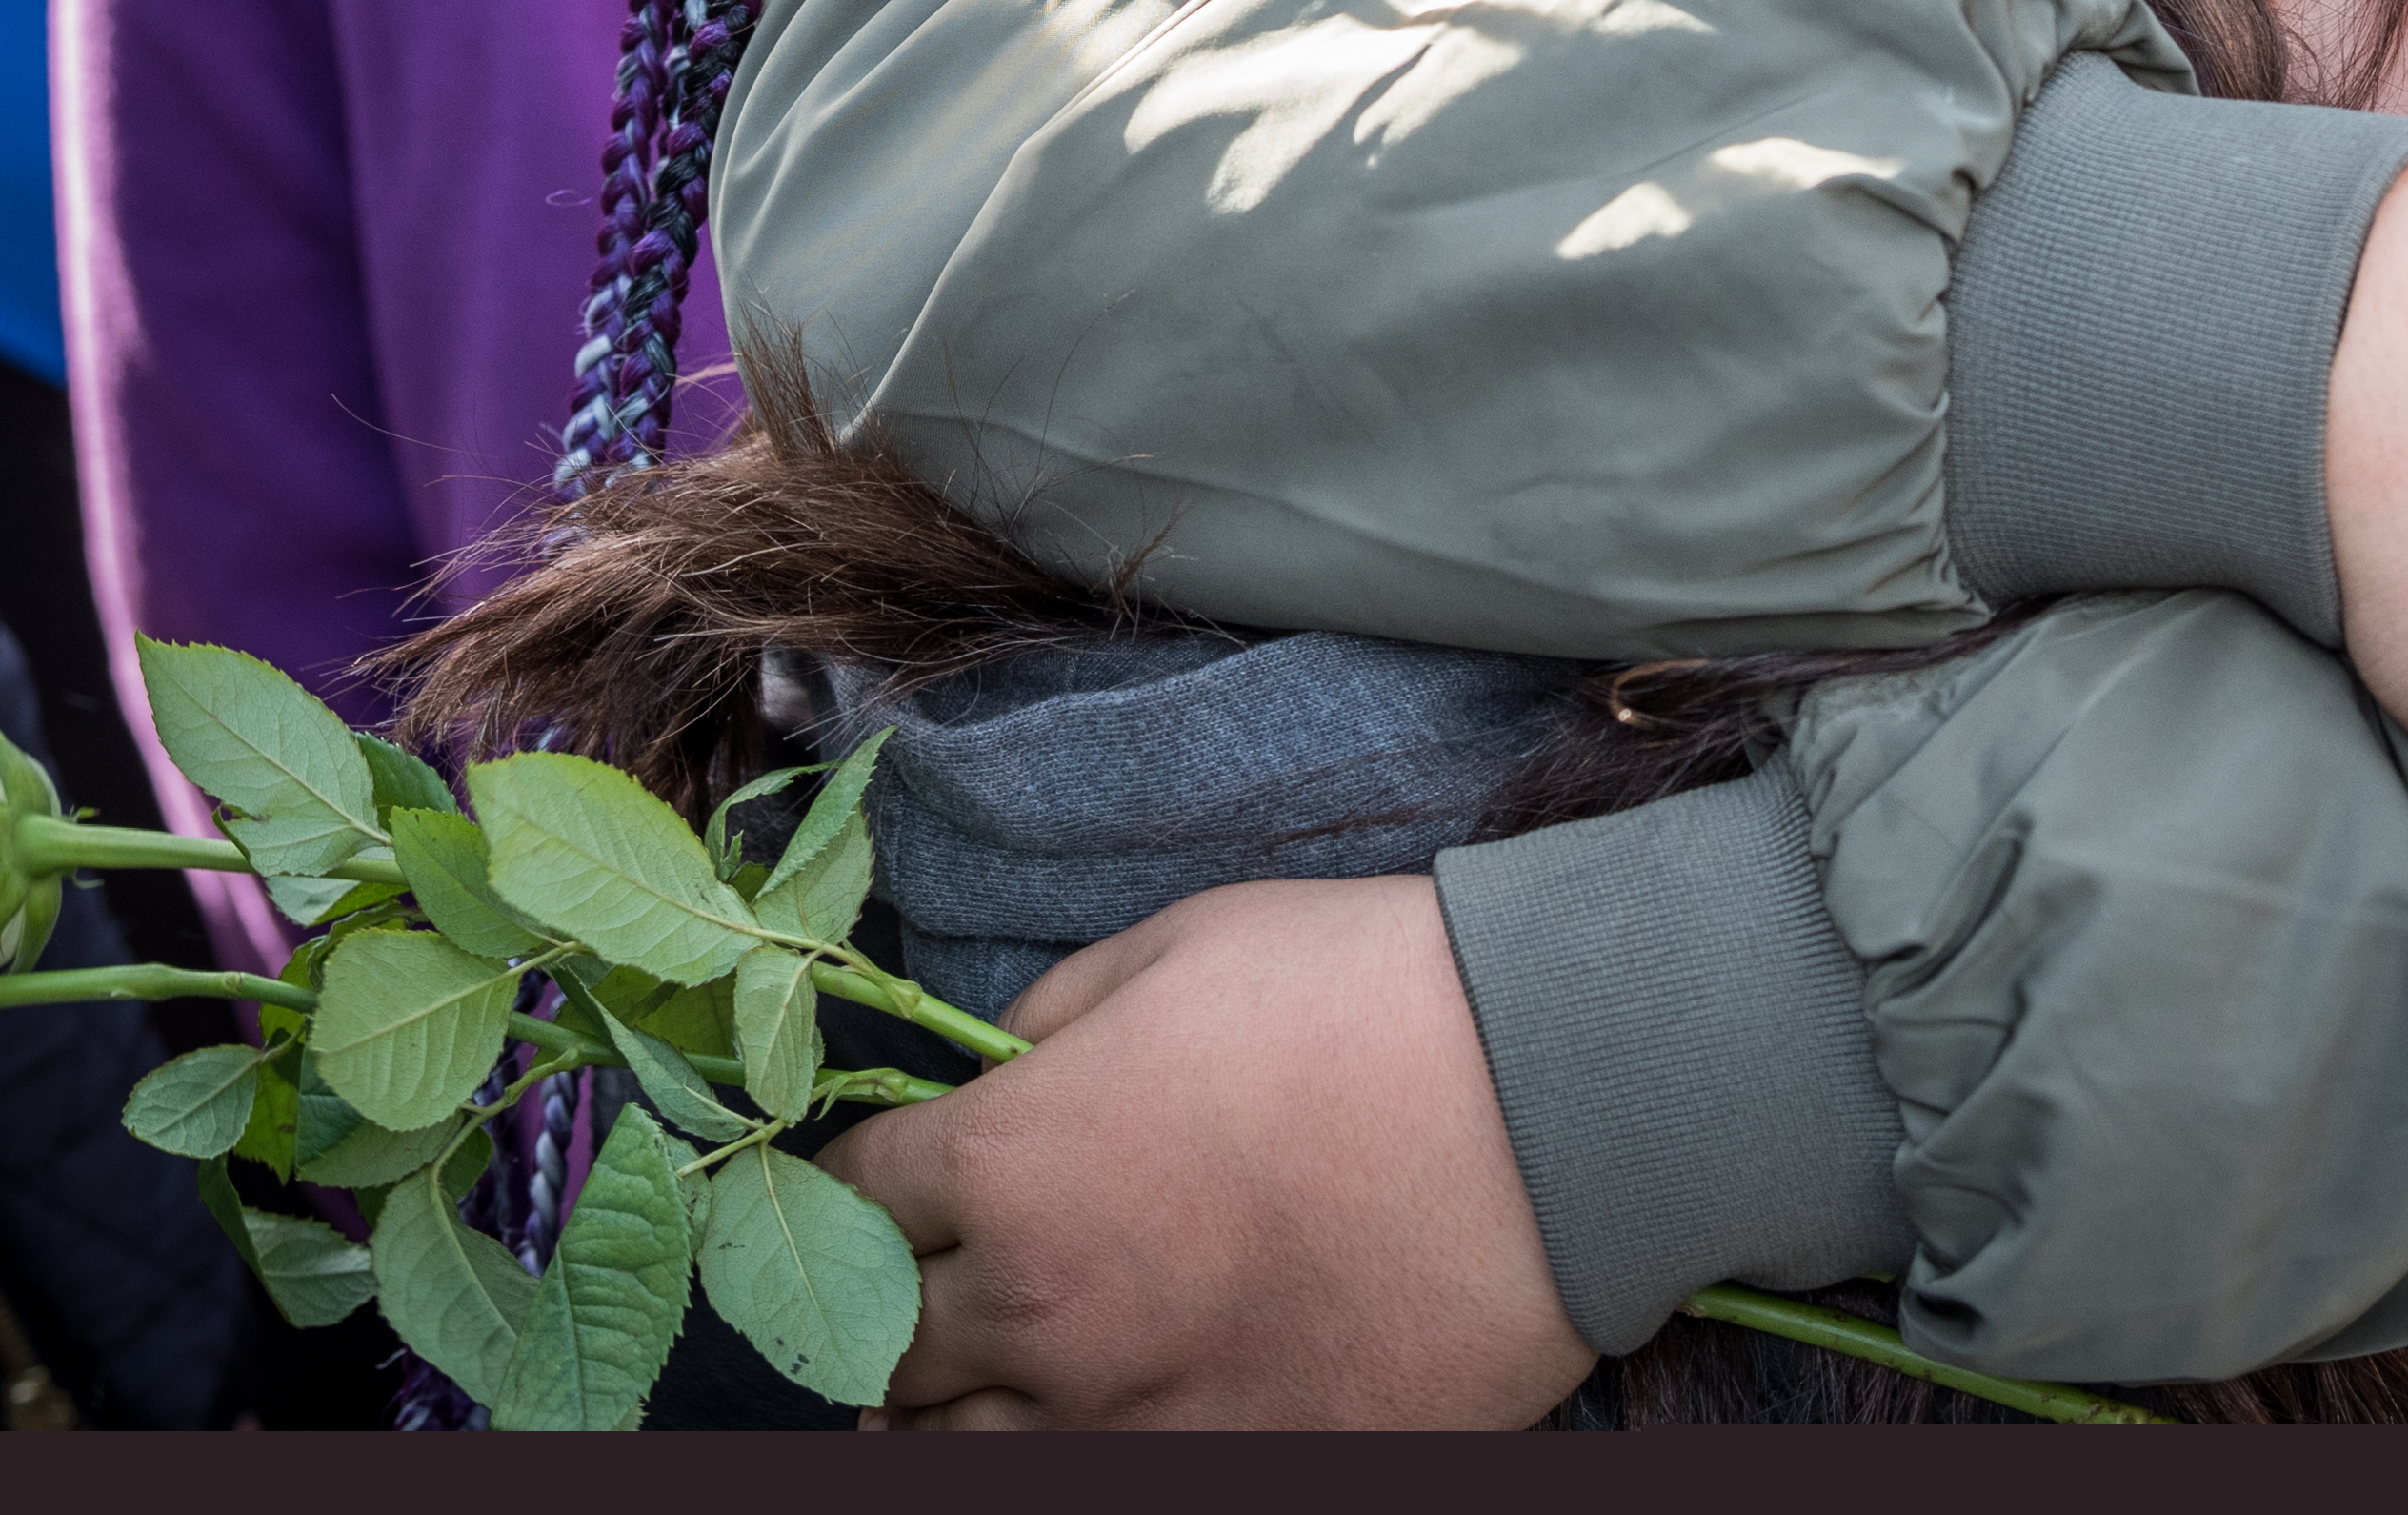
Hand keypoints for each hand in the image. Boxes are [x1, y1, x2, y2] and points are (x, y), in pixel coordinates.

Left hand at [830, 875, 1596, 1428]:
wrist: (1550, 1106)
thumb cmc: (1363, 997)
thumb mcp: (1179, 947)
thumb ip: (1054, 1018)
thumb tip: (1006, 1069)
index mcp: (1008, 1158)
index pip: (856, 1188)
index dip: (863, 1171)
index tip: (890, 1168)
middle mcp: (1038, 1308)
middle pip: (883, 1346)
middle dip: (886, 1303)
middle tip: (918, 1283)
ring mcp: (1131, 1414)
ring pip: (957, 1449)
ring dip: (954, 1406)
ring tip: (977, 1381)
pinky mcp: (1227, 1468)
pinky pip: (1089, 1487)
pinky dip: (1069, 1449)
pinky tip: (1097, 1414)